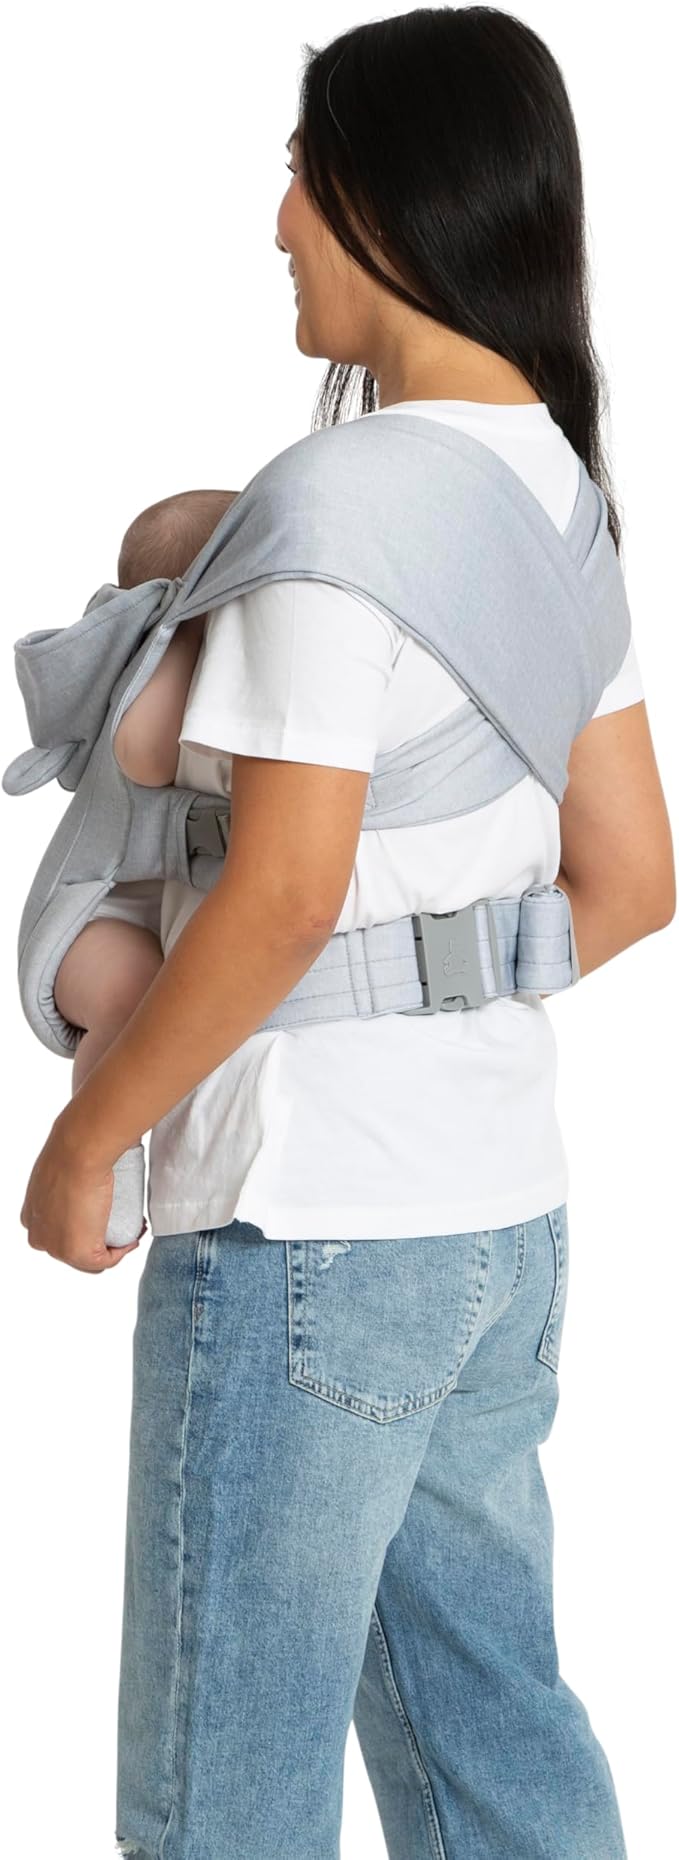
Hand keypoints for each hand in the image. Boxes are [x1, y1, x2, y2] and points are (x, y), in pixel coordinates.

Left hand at [19, 1122, 145, 1272]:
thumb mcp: (66, 1158)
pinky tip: (131, 1238)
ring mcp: (55, 1246)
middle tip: (127, 1217)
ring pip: (89, 1258)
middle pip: (74, 1247)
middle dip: (103, 1238)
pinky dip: (121, 1254)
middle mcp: (38, 1233)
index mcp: (31, 1214)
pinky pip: (103, 1263)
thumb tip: (91, 1148)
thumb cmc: (77, 1145)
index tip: (110, 1211)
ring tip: (132, 1224)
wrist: (81, 1147)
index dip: (88, 1226)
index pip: (59, 1230)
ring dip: (114, 1247)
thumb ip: (71, 1160)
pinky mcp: (76, 1253)